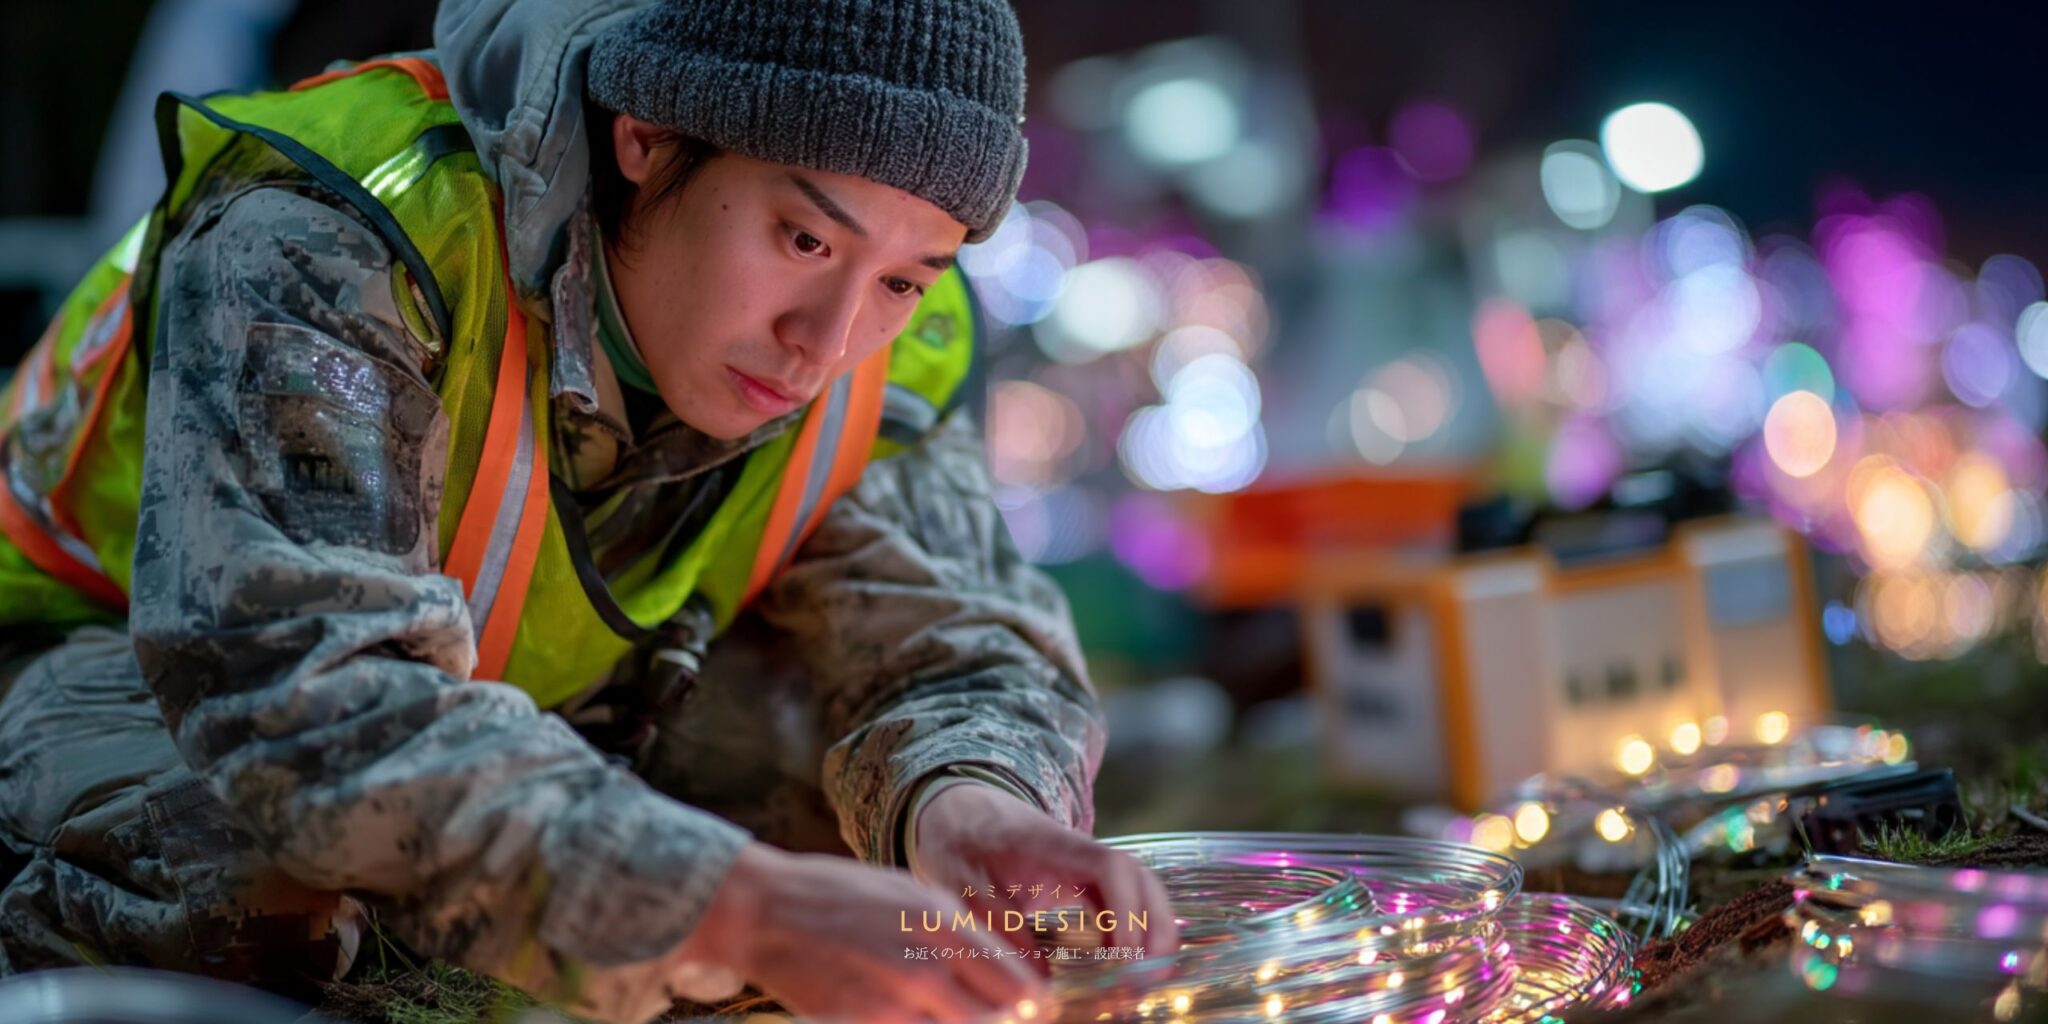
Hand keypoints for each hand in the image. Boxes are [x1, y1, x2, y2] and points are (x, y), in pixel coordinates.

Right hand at [672, 842, 1048, 1022]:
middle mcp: (926, 964)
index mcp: (941, 920)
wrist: (765, 913)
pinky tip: (915, 1012)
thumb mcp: (908, 892)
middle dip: (1007, 1018)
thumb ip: (955, 928)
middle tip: (1007, 1016)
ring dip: (965, 1021)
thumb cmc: (837, 895)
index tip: (1037, 1006)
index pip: (1015, 980)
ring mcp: (897, 1001)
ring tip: (950, 1008)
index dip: (1033, 1001)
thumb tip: (997, 962)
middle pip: (998, 1016)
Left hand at [909, 782, 1180, 970]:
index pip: (1112, 868)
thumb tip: (1038, 980)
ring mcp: (1088, 865)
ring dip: (1152, 931)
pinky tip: (1127, 966)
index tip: (1124, 955)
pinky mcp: (1085, 881)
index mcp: (1054, 845)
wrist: (960, 810)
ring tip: (1147, 980)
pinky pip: (1124, 902)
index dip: (1128, 910)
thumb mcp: (961, 884)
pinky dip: (1135, 931)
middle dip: (1155, 927)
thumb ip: (997, 925)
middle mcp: (1082, 852)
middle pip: (1142, 879)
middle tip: (1148, 978)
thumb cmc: (960, 843)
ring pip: (1140, 890)